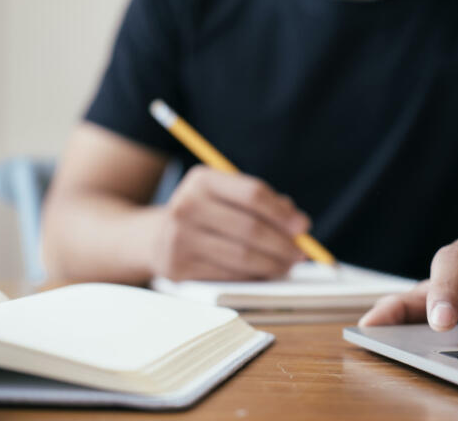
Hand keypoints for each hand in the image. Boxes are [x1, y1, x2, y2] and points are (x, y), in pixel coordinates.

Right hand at [151, 165, 309, 280]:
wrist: (154, 237)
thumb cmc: (207, 214)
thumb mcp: (227, 196)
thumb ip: (264, 203)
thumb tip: (298, 225)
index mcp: (202, 180)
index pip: (253, 194)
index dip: (282, 213)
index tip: (303, 227)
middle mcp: (187, 205)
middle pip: (250, 228)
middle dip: (283, 244)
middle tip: (300, 253)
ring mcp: (179, 238)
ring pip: (242, 256)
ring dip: (273, 264)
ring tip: (287, 265)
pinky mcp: (178, 268)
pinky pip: (228, 275)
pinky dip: (253, 276)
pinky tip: (264, 274)